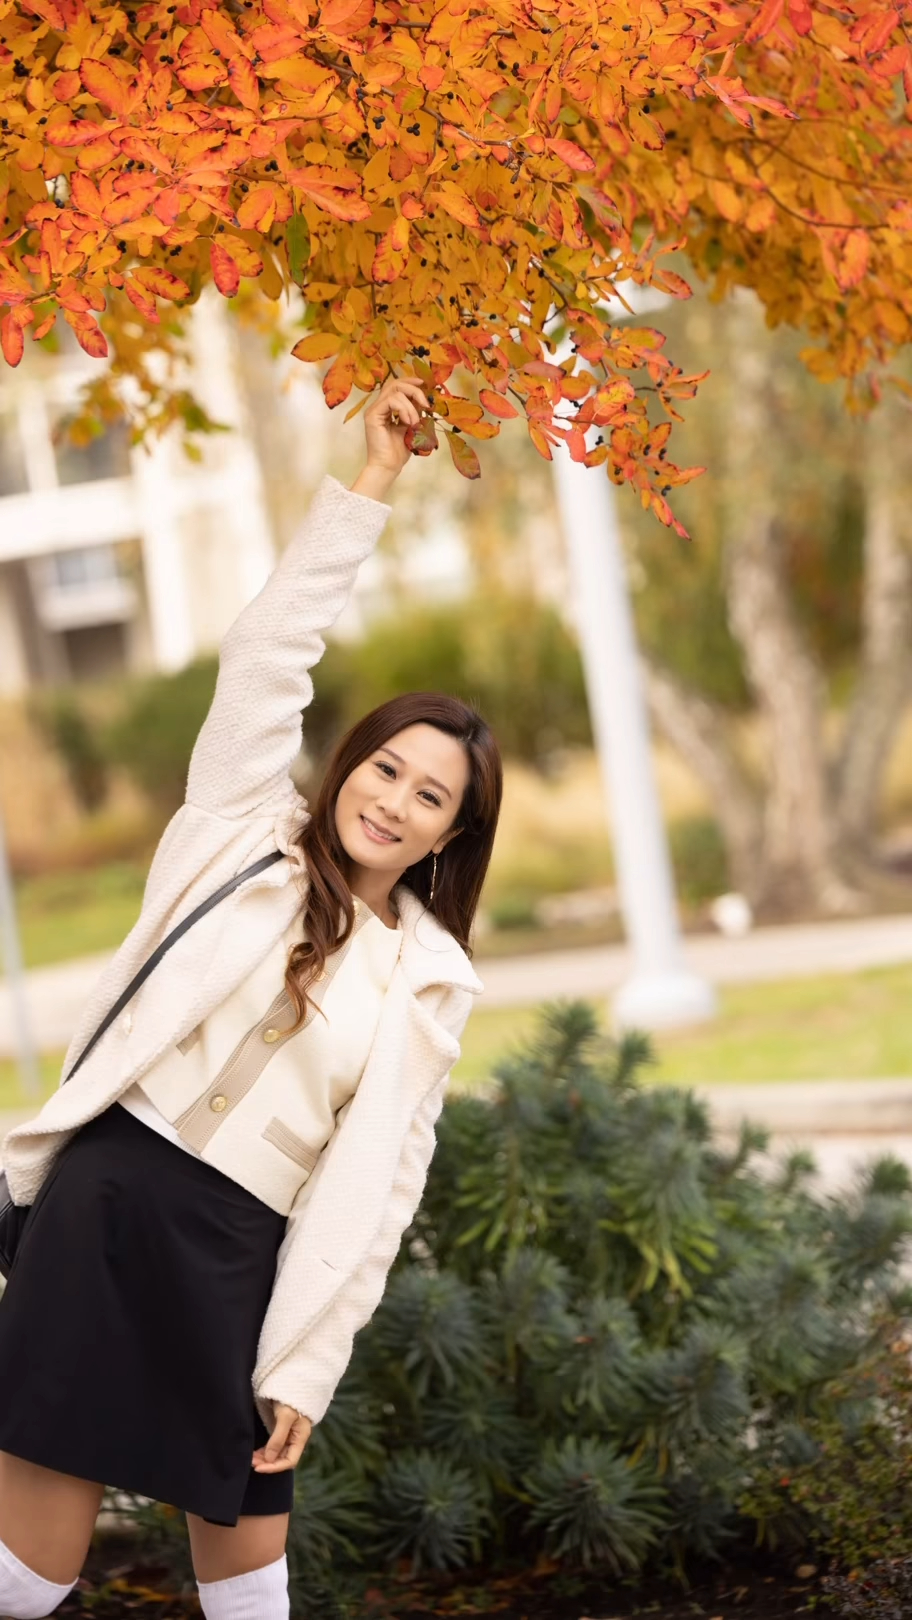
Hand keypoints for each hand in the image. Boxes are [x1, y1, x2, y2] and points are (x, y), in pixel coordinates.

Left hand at [252, 1403, 312, 1471]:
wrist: (291, 1380)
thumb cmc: (291, 1398)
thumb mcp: (285, 1417)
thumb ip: (278, 1438)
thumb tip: (269, 1459)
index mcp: (300, 1437)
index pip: (290, 1461)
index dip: (275, 1467)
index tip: (258, 1467)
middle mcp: (295, 1438)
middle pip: (282, 1458)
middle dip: (267, 1463)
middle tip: (251, 1462)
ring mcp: (288, 1434)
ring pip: (277, 1453)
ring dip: (265, 1458)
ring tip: (251, 1458)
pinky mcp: (281, 1428)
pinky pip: (273, 1445)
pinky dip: (265, 1450)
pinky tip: (256, 1451)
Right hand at [351, 375, 432, 499]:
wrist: (388, 466)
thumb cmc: (399, 451)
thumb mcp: (411, 426)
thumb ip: (414, 412)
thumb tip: (424, 400)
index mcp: (386, 407)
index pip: (396, 385)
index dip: (410, 381)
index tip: (424, 384)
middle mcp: (378, 406)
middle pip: (395, 384)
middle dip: (414, 390)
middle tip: (426, 405)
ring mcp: (374, 410)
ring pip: (395, 391)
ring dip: (411, 406)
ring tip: (414, 422)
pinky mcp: (372, 415)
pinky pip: (391, 401)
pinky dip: (404, 409)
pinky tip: (407, 422)